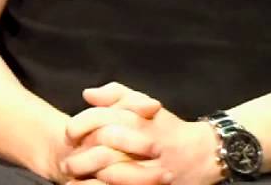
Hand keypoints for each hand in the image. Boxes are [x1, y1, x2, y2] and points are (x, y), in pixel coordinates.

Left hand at [62, 82, 222, 184]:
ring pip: (113, 174)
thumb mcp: (143, 104)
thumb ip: (116, 94)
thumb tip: (87, 94)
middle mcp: (143, 145)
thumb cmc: (167, 127)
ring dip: (91, 177)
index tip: (69, 133)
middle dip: (80, 157)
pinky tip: (95, 184)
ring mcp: (150, 169)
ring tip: (76, 178)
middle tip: (67, 163)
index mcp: (138, 121)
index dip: (78, 126)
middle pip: (102, 149)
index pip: (100, 119)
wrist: (204, 155)